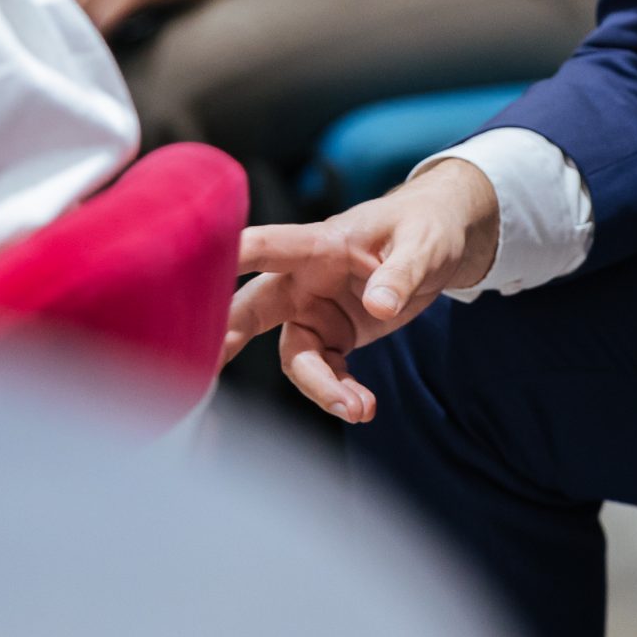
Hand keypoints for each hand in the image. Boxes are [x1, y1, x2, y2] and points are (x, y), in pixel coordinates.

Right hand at [223, 159, 500, 421]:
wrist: (442, 242)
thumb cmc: (425, 227)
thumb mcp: (425, 244)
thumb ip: (402, 272)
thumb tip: (379, 306)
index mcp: (318, 245)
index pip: (265, 247)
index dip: (230, 259)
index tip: (194, 276)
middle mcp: (304, 279)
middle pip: (254, 309)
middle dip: (228, 337)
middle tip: (206, 368)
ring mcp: (315, 311)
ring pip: (294, 356)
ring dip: (319, 387)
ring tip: (358, 409)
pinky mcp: (334, 337)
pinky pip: (324, 372)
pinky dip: (340, 393)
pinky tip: (363, 407)